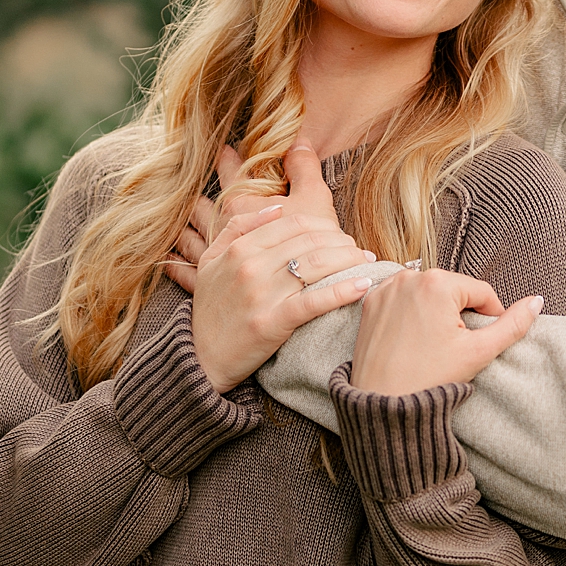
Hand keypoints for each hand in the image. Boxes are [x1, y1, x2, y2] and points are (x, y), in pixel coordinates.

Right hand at [163, 145, 374, 392]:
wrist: (198, 357)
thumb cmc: (211, 309)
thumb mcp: (210, 260)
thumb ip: (238, 228)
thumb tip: (277, 208)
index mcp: (239, 248)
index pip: (294, 224)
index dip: (324, 225)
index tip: (340, 235)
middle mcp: (250, 266)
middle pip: (311, 242)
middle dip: (343, 242)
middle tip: (359, 250)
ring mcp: (261, 295)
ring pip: (317, 266)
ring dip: (350, 261)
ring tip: (367, 263)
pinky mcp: (271, 323)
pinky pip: (314, 301)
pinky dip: (343, 291)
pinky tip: (363, 285)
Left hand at [350, 270, 543, 396]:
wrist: (383, 404)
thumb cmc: (431, 378)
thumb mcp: (479, 352)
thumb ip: (513, 324)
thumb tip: (537, 301)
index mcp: (438, 283)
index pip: (480, 292)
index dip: (488, 317)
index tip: (479, 342)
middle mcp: (409, 276)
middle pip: (452, 290)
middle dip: (458, 314)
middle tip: (452, 347)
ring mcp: (385, 288)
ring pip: (427, 293)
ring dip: (435, 311)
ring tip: (431, 344)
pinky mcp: (370, 302)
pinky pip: (402, 299)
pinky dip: (410, 313)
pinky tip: (411, 339)